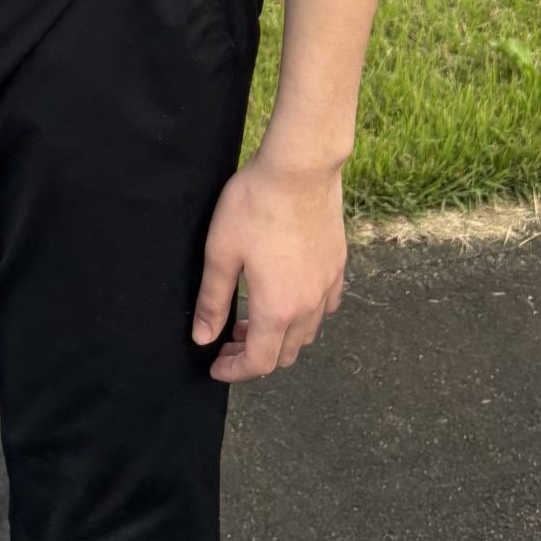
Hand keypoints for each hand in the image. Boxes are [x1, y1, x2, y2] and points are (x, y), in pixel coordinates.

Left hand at [191, 149, 346, 381]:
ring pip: (306, 333)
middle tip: (227, 340)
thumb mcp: (221, 252)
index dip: (234, 371)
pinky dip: (304, 315)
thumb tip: (203, 337)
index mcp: (276, 309)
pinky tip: (288, 295)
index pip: (259, 362)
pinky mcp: (337, 266)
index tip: (215, 366)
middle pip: (284, 354)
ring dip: (279, 337)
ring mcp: (327, 286)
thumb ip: (212, 300)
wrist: (300, 169)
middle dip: (254, 356)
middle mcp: (307, 306)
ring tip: (252, 317)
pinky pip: (324, 307)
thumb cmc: (255, 206)